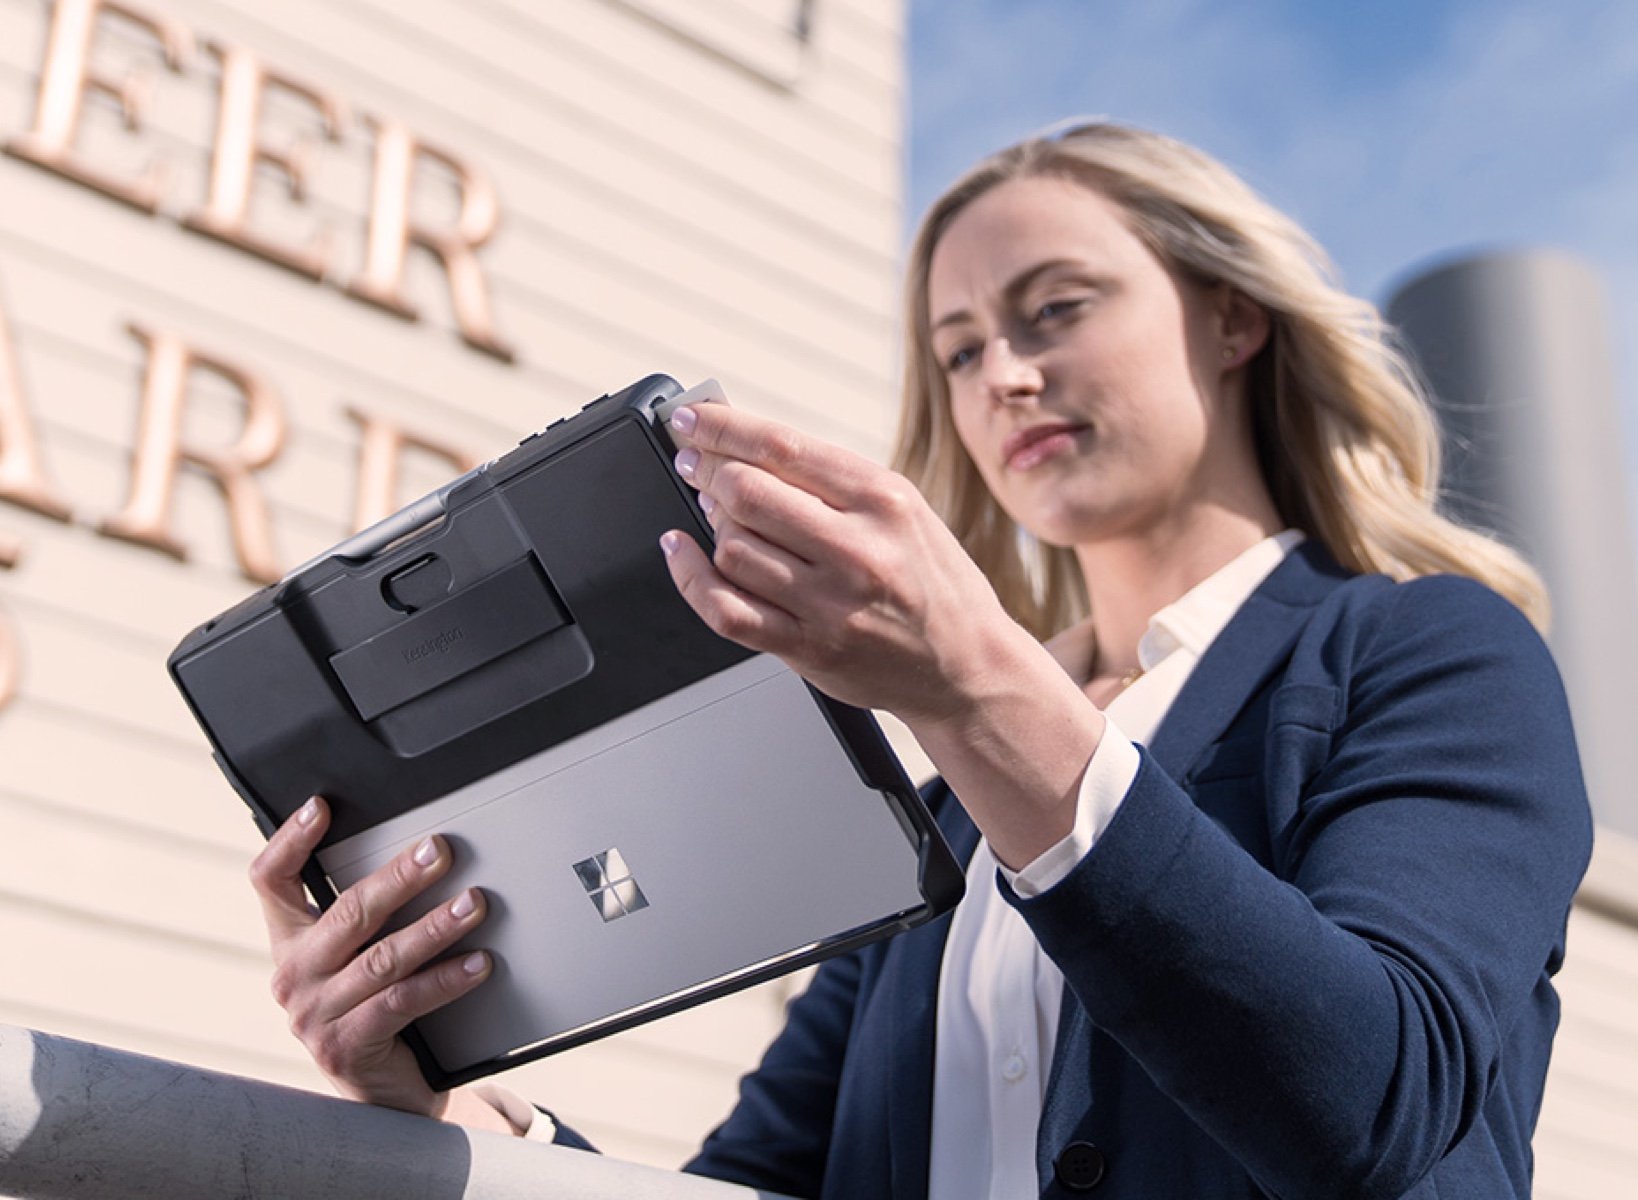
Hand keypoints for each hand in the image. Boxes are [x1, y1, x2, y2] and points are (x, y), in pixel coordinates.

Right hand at [248, 797, 493, 1119]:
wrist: (378, 1091)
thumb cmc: (371, 1005)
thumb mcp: (357, 954)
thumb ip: (366, 911)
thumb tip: (416, 849)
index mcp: (290, 942)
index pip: (271, 881)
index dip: (290, 840)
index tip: (321, 806)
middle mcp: (294, 976)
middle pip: (347, 913)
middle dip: (399, 878)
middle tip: (440, 851)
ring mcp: (315, 1015)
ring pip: (382, 959)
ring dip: (434, 927)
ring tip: (474, 904)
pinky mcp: (346, 1046)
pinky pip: (402, 1003)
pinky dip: (444, 980)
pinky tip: (477, 964)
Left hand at [660, 402, 1025, 727]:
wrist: (970, 665)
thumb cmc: (933, 582)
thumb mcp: (903, 509)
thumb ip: (831, 480)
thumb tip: (743, 447)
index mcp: (883, 500)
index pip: (782, 447)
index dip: (721, 428)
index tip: (689, 419)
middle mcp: (858, 549)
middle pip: (746, 493)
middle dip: (708, 473)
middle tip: (697, 466)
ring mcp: (831, 604)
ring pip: (731, 548)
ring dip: (713, 526)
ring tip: (723, 518)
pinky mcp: (809, 649)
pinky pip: (726, 610)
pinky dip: (690, 577)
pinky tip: (683, 553)